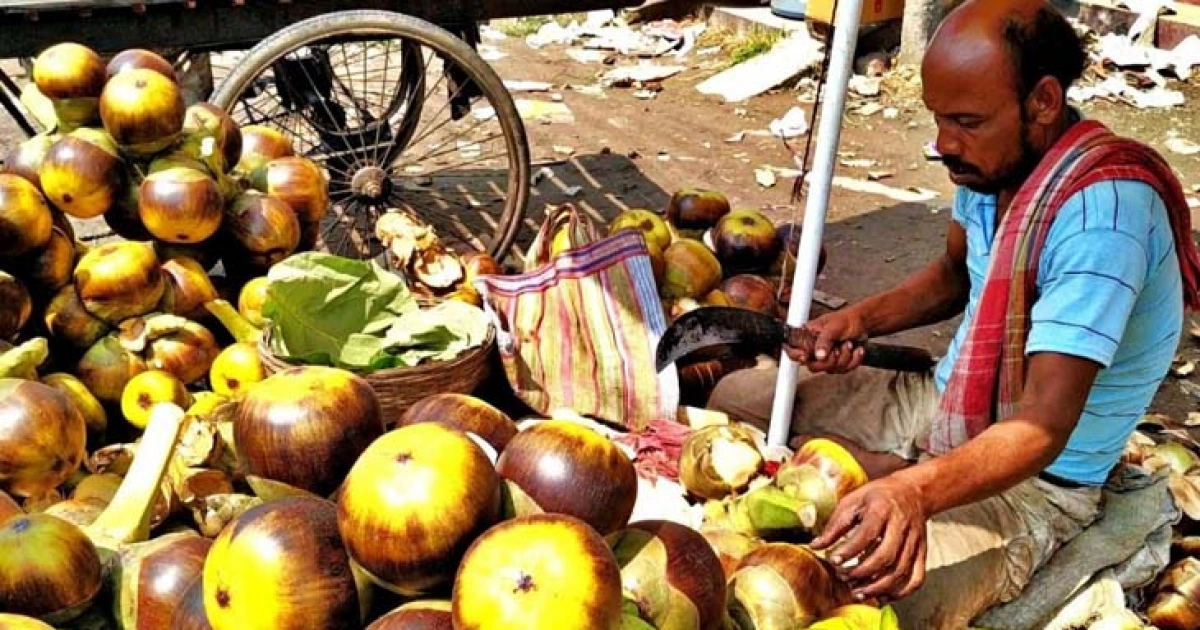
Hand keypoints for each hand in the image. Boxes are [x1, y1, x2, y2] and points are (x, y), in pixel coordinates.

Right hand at [784, 309, 868, 373]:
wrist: (863, 323)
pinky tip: (856, 350)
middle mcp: (814, 349)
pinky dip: (854, 360)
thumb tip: (819, 356)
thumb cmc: (846, 320)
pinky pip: (843, 370)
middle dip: (829, 360)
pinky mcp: (838, 363)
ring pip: (830, 369)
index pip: (792, 349)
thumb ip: (824, 341)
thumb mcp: (833, 327)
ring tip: (848, 344)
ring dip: (845, 357)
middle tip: (837, 349)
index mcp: (808, 337)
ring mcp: (826, 358)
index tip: (805, 356)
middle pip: (812, 366)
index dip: (795, 355)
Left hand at [810, 476, 927, 601]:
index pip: (867, 534)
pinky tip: (882, 595)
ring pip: (900, 571)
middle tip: (844, 577)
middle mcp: (901, 526)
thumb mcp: (852, 502)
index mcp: (882, 509)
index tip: (834, 560)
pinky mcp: (922, 552)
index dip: (850, 550)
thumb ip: (835, 525)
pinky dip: (900, 592)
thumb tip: (815, 546)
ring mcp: (914, 541)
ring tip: (858, 592)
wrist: (912, 492)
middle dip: (862, 572)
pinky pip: (916, 578)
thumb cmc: (878, 496)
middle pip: (885, 556)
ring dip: (878, 586)